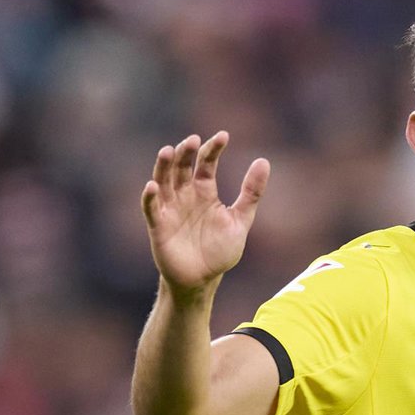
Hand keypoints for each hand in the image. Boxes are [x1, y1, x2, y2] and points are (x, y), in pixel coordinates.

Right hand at [141, 132, 269, 297]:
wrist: (203, 279)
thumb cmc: (220, 250)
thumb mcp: (241, 220)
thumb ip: (252, 193)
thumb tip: (264, 160)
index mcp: (205, 191)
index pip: (206, 164)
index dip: (213, 149)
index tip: (224, 135)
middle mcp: (185, 195)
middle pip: (183, 167)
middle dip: (187, 153)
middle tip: (193, 140)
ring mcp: (170, 209)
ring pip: (164, 181)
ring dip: (164, 167)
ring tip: (169, 151)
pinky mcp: (158, 226)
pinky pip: (151, 208)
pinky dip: (150, 197)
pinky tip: (153, 185)